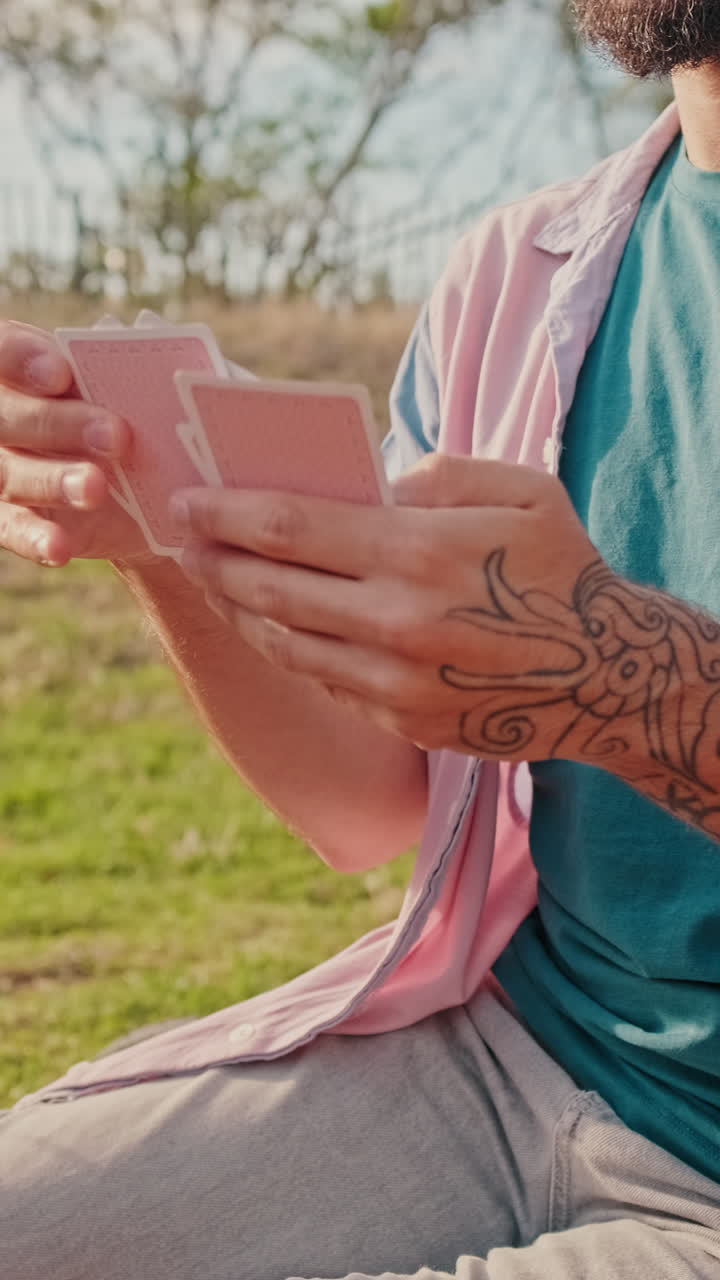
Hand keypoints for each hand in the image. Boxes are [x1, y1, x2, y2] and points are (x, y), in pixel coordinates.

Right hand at [0, 321, 149, 565]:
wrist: (147, 497)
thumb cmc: (143, 423)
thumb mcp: (149, 393)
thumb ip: (144, 362)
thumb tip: (148, 328)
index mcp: (25, 368)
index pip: (5, 350)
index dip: (24, 359)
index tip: (62, 373)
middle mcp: (3, 415)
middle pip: (8, 415)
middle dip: (57, 423)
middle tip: (116, 436)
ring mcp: (3, 467)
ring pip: (7, 473)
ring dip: (51, 480)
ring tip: (95, 489)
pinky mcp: (10, 517)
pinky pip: (8, 528)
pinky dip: (34, 538)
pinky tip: (60, 548)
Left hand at [170, 454, 615, 762]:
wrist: (608, 677)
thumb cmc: (563, 570)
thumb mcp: (521, 490)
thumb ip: (439, 473)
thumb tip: (372, 483)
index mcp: (418, 552)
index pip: (289, 527)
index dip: (226, 513)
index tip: (188, 501)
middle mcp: (394, 623)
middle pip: (270, 589)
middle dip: (216, 560)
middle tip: (186, 541)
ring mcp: (394, 683)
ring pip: (286, 644)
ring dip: (241, 610)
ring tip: (219, 583)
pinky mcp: (403, 722)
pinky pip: (326, 682)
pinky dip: (290, 651)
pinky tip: (276, 627)